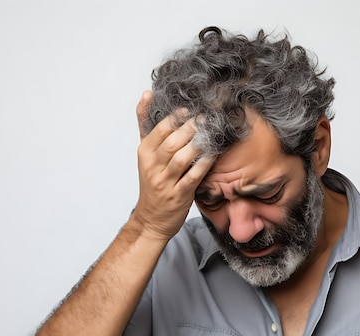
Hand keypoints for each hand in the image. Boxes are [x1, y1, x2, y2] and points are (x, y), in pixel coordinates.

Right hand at [131, 91, 213, 239]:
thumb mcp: (145, 153)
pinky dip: (205, 164)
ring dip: (199, 143)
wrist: (151, 218)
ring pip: (182, 157)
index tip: (192, 109)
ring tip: (212, 133)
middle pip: (173, 141)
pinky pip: (193, 176)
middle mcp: (152, 166)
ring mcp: (165, 181)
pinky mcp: (178, 195)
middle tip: (208, 118)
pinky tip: (214, 154)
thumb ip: (145, 124)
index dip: (178, 116)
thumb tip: (147, 93)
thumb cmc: (152, 182)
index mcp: (144, 152)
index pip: (160, 128)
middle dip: (192, 128)